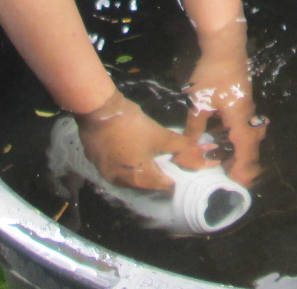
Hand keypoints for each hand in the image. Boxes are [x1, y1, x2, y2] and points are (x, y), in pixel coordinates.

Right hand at [74, 89, 188, 190]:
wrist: (99, 111)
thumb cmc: (132, 126)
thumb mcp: (160, 135)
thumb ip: (181, 146)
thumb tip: (200, 151)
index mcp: (138, 179)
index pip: (162, 185)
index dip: (173, 176)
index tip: (177, 166)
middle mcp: (121, 182)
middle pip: (145, 183)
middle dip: (155, 173)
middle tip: (163, 160)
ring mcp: (106, 174)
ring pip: (128, 177)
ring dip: (138, 168)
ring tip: (145, 154)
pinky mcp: (96, 163)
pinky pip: (114, 168)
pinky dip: (123, 162)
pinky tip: (127, 149)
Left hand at [184, 20, 262, 186]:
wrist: (224, 47)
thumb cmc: (212, 75)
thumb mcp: (199, 103)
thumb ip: (194, 126)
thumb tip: (187, 146)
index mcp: (240, 120)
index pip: (246, 152)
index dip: (242, 169)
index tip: (234, 182)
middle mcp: (248, 117)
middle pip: (252, 146)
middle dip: (243, 164)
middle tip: (229, 175)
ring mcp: (247, 108)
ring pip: (250, 135)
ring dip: (240, 150)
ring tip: (224, 159)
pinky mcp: (243, 101)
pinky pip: (244, 125)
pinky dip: (237, 137)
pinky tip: (221, 136)